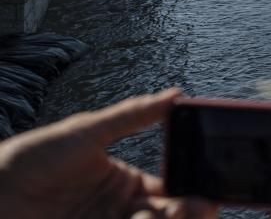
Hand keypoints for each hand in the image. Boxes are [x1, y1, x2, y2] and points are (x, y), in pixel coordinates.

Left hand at [0, 89, 216, 218]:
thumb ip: (133, 115)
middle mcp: (122, 209)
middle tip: (200, 206)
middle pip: (170, 215)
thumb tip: (175, 93)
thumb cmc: (33, 157)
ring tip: (163, 214)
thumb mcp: (86, 131)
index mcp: (126, 181)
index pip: (172, 189)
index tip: (208, 191)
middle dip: (191, 212)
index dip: (194, 191)